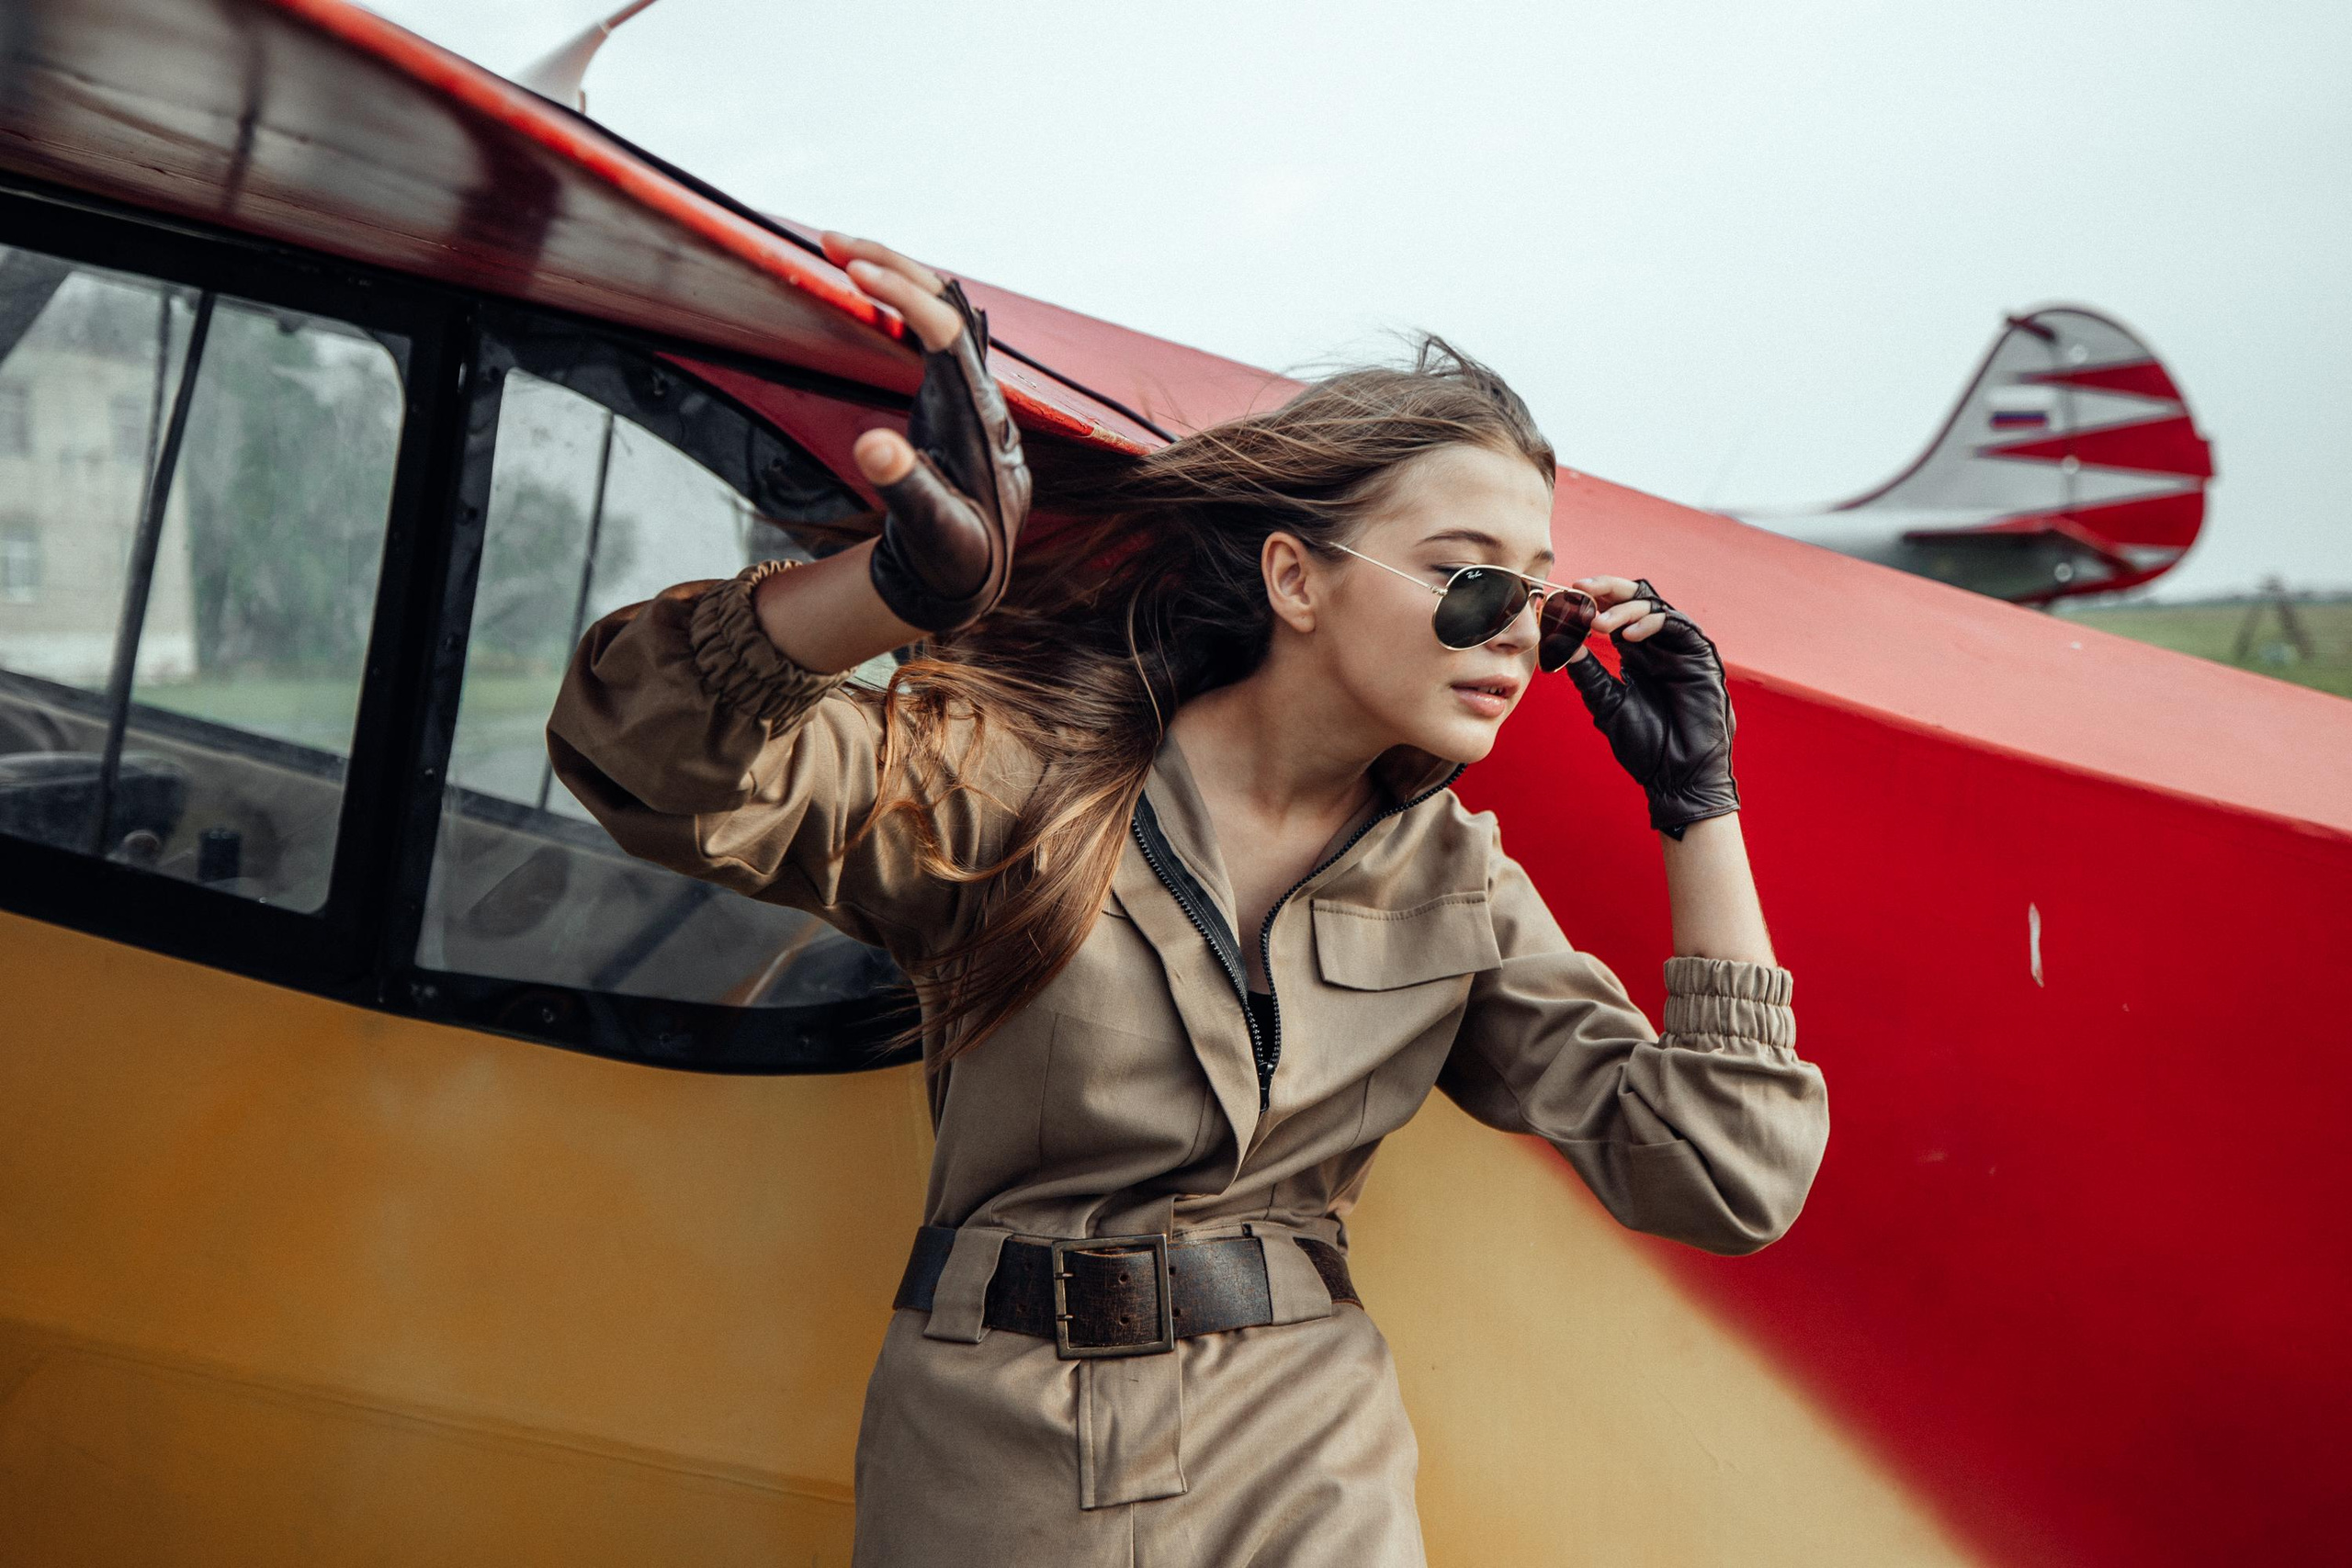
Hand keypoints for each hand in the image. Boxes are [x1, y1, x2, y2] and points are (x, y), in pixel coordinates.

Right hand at [821, 232, 1031, 632]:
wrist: (973, 572)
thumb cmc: (953, 554)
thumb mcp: (929, 528)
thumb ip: (903, 488)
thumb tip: (872, 444)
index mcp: (978, 414)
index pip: (945, 330)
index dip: (902, 294)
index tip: (852, 270)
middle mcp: (981, 391)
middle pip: (946, 302)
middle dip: (892, 264)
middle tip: (831, 242)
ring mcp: (970, 389)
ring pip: (941, 308)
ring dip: (895, 273)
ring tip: (838, 251)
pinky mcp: (954, 395)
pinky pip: (932, 329)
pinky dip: (898, 300)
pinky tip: (866, 289)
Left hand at [1559, 575, 1739, 837]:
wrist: (1675, 775)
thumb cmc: (1644, 744)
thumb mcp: (1606, 701)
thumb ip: (1586, 670)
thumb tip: (1560, 640)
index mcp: (1636, 654)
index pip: (1614, 613)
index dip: (1591, 601)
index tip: (1563, 598)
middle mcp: (1658, 645)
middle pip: (1634, 598)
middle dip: (1606, 589)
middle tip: (1580, 589)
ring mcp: (1680, 648)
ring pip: (1653, 605)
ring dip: (1623, 609)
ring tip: (1598, 625)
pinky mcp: (1701, 655)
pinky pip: (1677, 624)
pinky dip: (1651, 622)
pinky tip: (1629, 636)